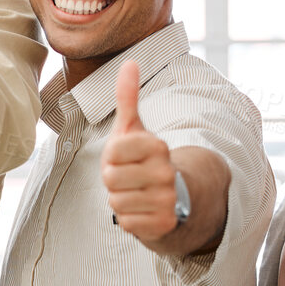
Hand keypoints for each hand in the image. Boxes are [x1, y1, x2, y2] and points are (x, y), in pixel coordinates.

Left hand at [101, 61, 178, 241]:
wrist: (174, 197)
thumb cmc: (144, 159)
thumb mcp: (134, 129)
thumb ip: (128, 97)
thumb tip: (130, 62)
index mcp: (158, 146)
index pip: (113, 151)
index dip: (112, 156)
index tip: (125, 157)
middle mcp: (166, 172)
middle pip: (110, 178)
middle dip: (113, 180)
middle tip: (128, 178)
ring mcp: (167, 199)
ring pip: (116, 201)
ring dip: (120, 199)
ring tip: (136, 193)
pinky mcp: (164, 224)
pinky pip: (125, 222)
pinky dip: (129, 219)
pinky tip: (142, 210)